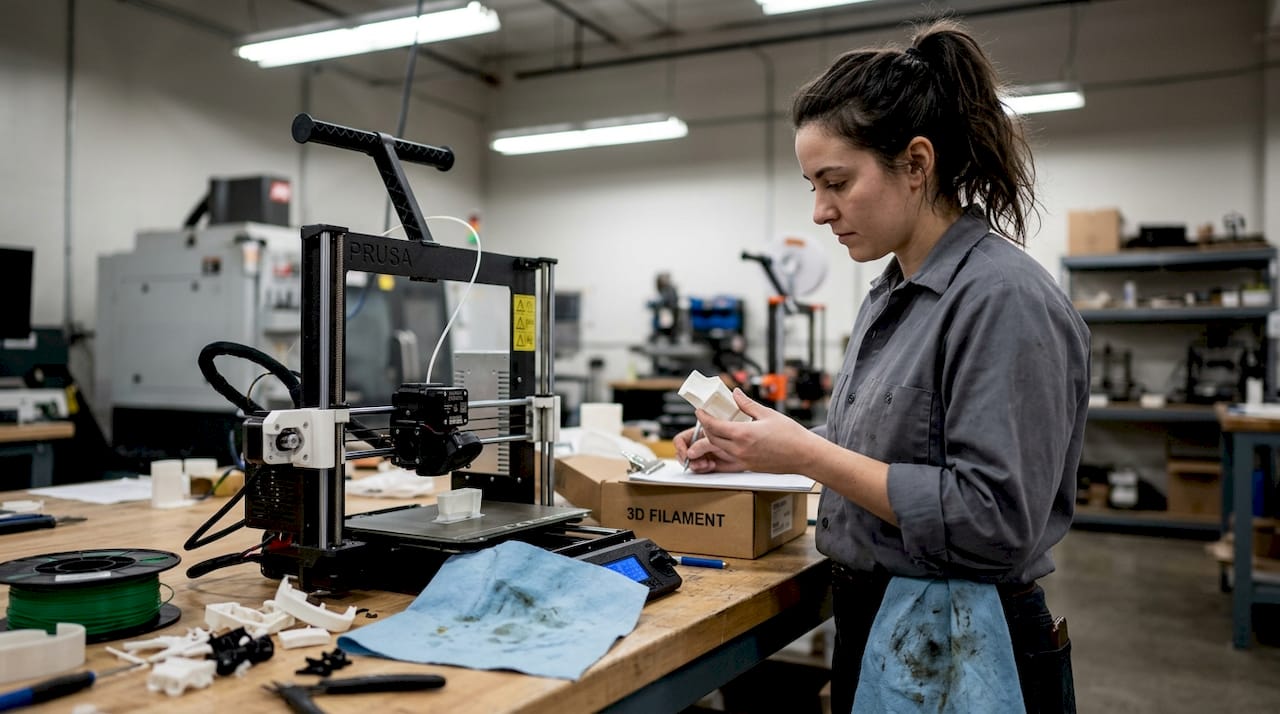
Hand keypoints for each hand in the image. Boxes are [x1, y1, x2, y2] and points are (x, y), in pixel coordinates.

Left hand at [689, 388, 821, 473]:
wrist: (805, 456)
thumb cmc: (792, 436)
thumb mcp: (768, 414)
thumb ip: (747, 404)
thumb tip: (736, 394)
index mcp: (743, 434)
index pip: (713, 425)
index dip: (703, 417)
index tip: (699, 411)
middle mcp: (740, 449)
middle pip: (712, 438)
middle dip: (705, 428)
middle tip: (707, 418)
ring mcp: (743, 461)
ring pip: (718, 450)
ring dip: (712, 440)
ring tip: (715, 430)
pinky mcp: (748, 468)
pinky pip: (727, 461)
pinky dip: (721, 453)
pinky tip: (723, 447)